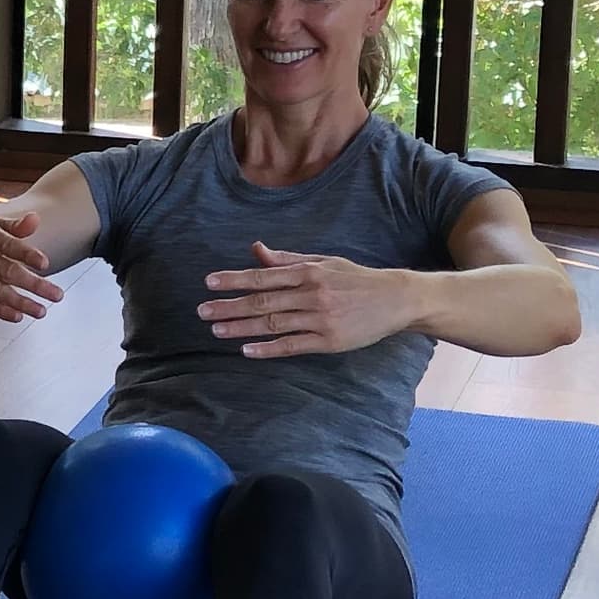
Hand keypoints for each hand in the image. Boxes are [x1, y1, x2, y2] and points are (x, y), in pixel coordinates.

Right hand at [0, 208, 64, 322]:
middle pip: (5, 271)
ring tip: (41, 311)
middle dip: (33, 284)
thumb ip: (14, 225)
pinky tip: (18, 316)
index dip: (26, 253)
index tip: (46, 264)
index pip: (6, 243)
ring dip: (20, 303)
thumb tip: (36, 220)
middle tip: (56, 295)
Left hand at [198, 242, 413, 356]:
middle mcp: (312, 294)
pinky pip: (293, 345)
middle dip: (230, 306)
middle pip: (263, 301)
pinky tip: (247, 350)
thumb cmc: (356, 279)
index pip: (264, 275)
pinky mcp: (330, 341)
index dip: (235, 279)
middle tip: (202, 311)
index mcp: (309, 272)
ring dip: (242, 328)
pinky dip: (268, 348)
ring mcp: (321, 319)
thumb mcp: (323, 262)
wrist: (396, 299)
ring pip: (273, 324)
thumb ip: (288, 260)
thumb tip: (256, 249)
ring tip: (217, 330)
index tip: (209, 283)